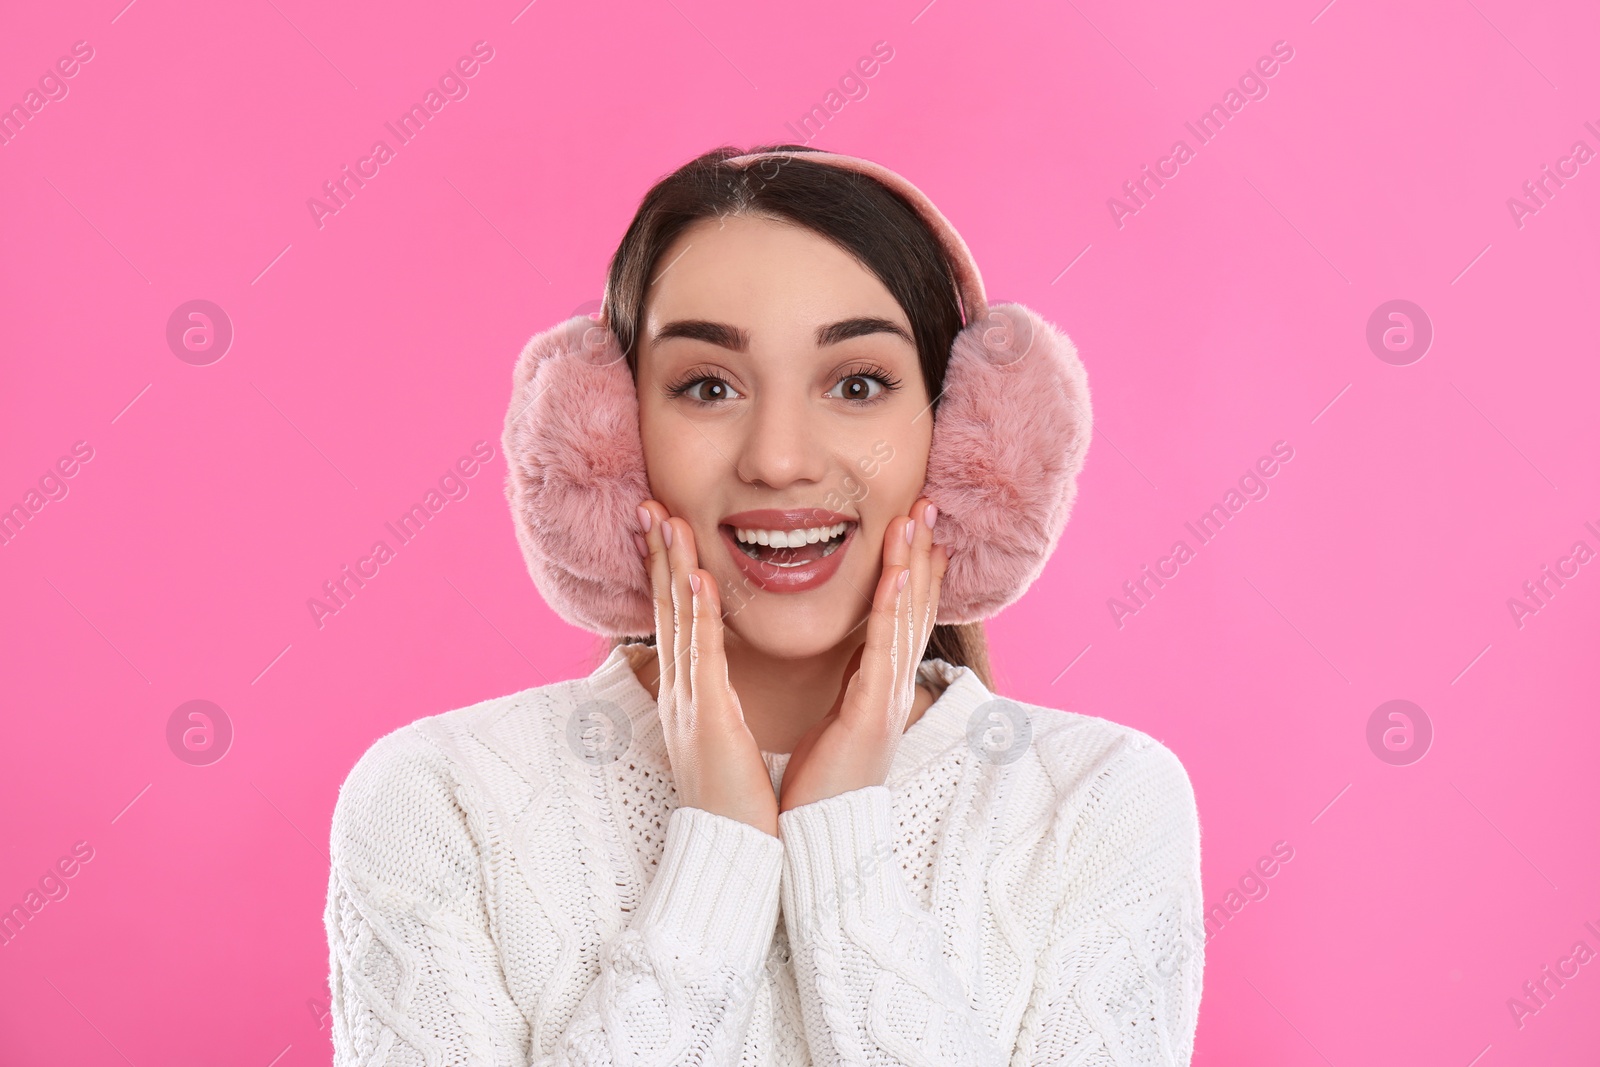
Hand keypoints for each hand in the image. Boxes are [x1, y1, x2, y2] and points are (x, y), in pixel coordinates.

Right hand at [637, 500, 779, 837]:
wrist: (730, 856)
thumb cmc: (737, 803)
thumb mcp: (723, 741)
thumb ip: (718, 705)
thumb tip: (718, 683)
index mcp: (689, 697)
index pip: (675, 622)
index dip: (666, 574)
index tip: (665, 529)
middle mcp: (680, 694)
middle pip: (666, 611)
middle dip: (659, 557)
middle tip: (651, 506)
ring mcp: (689, 705)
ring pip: (680, 623)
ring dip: (673, 569)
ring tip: (669, 521)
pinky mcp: (708, 721)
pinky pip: (703, 658)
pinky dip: (700, 616)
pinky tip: (698, 580)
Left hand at [777, 497, 949, 814]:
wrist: (822, 839)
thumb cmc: (823, 786)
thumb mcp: (841, 722)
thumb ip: (851, 686)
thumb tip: (855, 661)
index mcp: (879, 689)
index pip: (902, 618)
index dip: (913, 572)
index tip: (917, 529)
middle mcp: (891, 689)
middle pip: (913, 608)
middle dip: (921, 555)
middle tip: (926, 505)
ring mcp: (887, 701)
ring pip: (905, 619)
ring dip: (912, 566)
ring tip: (916, 520)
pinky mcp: (871, 715)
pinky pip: (883, 652)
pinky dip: (892, 609)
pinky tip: (895, 574)